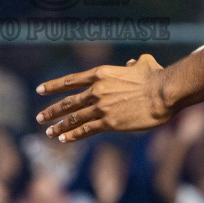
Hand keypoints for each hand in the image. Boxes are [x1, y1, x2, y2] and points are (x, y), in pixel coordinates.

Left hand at [35, 54, 172, 141]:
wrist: (163, 92)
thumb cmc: (156, 76)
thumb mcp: (143, 63)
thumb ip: (133, 63)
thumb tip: (130, 63)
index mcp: (101, 74)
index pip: (71, 81)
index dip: (53, 86)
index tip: (40, 89)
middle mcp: (96, 90)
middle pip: (68, 102)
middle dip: (52, 111)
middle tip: (40, 117)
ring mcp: (101, 107)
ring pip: (74, 118)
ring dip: (59, 126)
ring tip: (49, 132)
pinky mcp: (109, 123)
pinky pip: (86, 130)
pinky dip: (73, 135)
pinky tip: (64, 139)